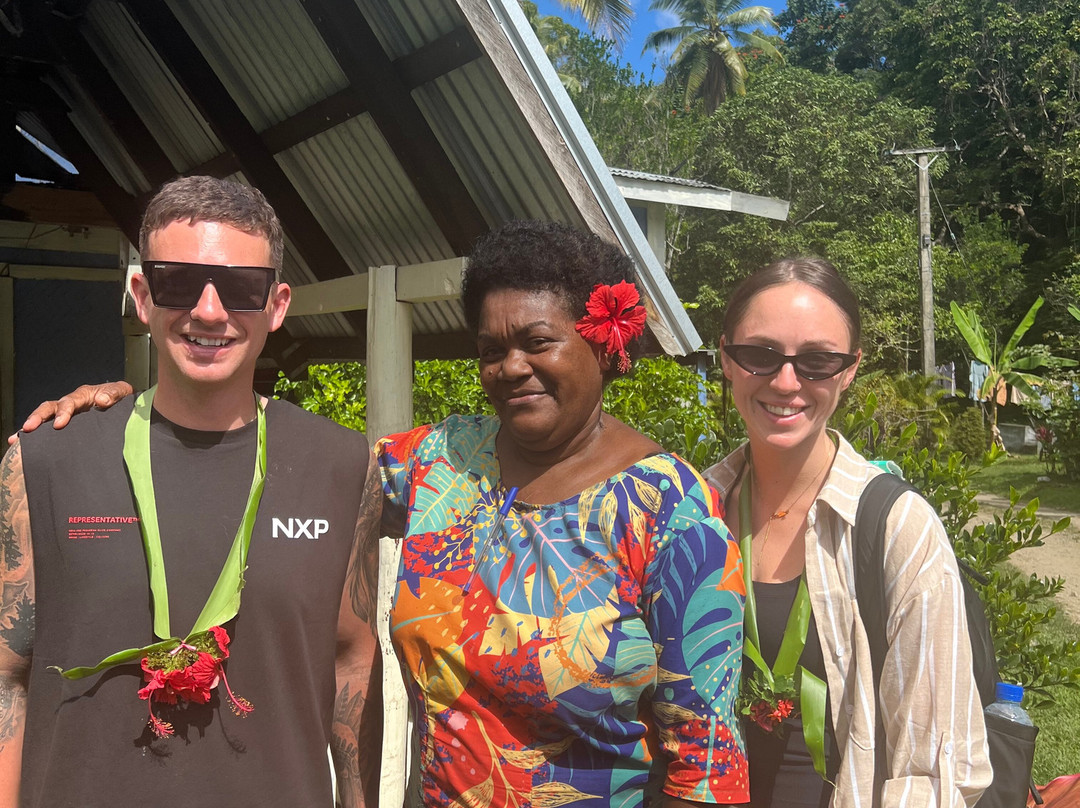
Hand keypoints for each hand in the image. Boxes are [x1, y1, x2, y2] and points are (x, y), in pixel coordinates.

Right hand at [7, 382, 134, 444]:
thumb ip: (113, 394)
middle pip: (49, 408)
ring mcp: (67, 416)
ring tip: (16, 440)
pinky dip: (36, 439)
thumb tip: (101, 400)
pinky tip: (23, 449)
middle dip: (38, 418)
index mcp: (83, 396)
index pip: (69, 402)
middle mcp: (70, 405)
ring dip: (31, 429)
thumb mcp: (121, 392)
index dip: (63, 412)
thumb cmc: (122, 397)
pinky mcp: (68, 428)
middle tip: (28, 429)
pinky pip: (49, 433)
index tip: (60, 424)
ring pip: (44, 419)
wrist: (126, 405)